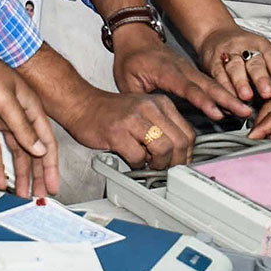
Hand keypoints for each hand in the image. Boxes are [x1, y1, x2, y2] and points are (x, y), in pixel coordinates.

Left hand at [0, 30, 58, 195]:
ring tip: (23, 192)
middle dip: (38, 174)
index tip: (53, 183)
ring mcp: (1, 121)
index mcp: (30, 107)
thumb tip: (38, 149)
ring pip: (15, 153)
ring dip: (20, 173)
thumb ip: (21, 126)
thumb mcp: (4, 99)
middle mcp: (18, 115)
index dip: (51, 165)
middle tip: (41, 194)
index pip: (46, 141)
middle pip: (32, 151)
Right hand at [66, 91, 194, 169]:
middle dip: (175, 162)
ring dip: (158, 164)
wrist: (82, 104)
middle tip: (165, 168)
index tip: (180, 163)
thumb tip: (179, 153)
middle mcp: (150, 108)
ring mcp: (134, 119)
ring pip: (163, 148)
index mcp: (160, 103)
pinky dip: (136, 164)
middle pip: (180, 142)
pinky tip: (130, 159)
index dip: (186, 154)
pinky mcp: (117, 132)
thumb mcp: (144, 111)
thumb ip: (162, 126)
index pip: (188, 132)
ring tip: (148, 164)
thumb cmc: (111, 113)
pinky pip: (138, 156)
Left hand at [111, 27, 249, 121]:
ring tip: (246, 109)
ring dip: (230, 96)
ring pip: (212, 84)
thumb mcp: (126, 81)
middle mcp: (182, 69)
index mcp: (166, 71)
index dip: (203, 101)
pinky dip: (224, 93)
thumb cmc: (131, 58)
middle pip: (208, 85)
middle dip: (228, 99)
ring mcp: (189, 69)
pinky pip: (209, 83)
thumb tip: (148, 121)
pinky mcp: (191, 72)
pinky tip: (234, 103)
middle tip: (245, 110)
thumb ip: (140, 102)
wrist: (136, 37)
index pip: (187, 88)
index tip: (216, 112)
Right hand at [197, 26, 270, 102]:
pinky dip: (224, 87)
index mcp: (260, 44)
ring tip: (247, 96)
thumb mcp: (259, 52)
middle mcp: (244, 47)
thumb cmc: (241, 47)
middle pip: (254, 63)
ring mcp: (227, 53)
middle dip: (261, 79)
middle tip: (267, 92)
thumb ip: (270, 71)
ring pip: (235, 68)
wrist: (214, 33)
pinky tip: (230, 96)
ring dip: (241, 83)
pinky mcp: (212, 61)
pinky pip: (218, 74)